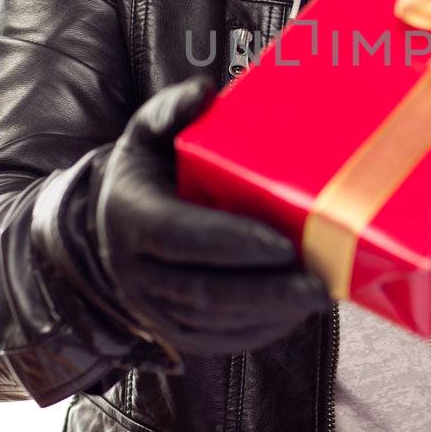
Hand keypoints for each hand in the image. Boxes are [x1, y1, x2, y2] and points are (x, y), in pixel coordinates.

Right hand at [61, 75, 332, 359]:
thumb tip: (204, 92)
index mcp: (131, 217)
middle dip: (266, 290)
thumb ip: (172, 110)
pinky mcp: (177, 334)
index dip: (230, 242)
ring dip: (272, 313)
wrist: (110, 229)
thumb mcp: (147, 134)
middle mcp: (137, 271)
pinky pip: (222, 339)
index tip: (281, 243)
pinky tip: (297, 311)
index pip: (178, 236)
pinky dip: (263, 329)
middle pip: (205, 290)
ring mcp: (156, 309)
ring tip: (320, 296)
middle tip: (319, 284)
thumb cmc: (147, 173)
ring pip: (217, 321)